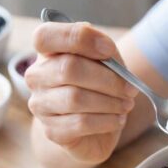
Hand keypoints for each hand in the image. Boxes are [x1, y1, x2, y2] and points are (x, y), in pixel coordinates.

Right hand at [26, 22, 138, 162]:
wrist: (97, 128)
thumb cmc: (101, 88)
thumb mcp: (107, 63)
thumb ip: (105, 52)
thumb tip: (106, 52)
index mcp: (47, 53)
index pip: (45, 36)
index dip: (79, 39)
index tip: (109, 50)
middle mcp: (37, 77)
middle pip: (68, 68)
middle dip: (107, 79)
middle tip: (130, 89)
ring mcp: (40, 105)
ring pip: (75, 98)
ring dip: (110, 102)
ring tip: (126, 105)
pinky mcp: (52, 131)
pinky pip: (81, 123)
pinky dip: (106, 121)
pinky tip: (118, 120)